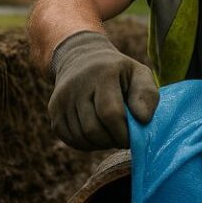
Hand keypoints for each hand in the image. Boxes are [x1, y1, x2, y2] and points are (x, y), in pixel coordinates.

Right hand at [47, 31, 158, 149]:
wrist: (80, 58)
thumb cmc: (118, 72)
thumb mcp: (139, 74)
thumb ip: (147, 95)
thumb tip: (143, 120)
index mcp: (102, 73)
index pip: (110, 114)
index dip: (123, 133)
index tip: (133, 137)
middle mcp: (77, 85)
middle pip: (93, 129)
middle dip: (112, 140)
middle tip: (122, 137)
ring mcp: (61, 99)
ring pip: (81, 137)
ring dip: (100, 144)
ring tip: (110, 133)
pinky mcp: (54, 112)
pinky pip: (71, 140)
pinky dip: (88, 144)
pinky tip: (97, 133)